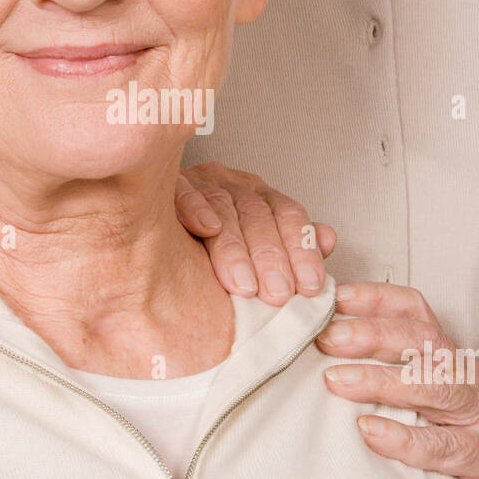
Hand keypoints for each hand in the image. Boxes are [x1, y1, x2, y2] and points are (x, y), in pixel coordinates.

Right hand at [175, 162, 335, 303]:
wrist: (150, 223)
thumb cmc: (209, 246)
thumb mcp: (254, 248)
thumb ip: (290, 245)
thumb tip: (329, 239)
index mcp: (259, 197)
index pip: (289, 217)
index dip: (302, 252)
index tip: (310, 287)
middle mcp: (233, 185)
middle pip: (258, 216)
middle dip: (270, 258)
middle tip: (277, 295)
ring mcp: (200, 182)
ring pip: (224, 209)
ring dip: (235, 249)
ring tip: (244, 286)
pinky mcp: (167, 185)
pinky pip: (182, 192)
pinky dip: (195, 208)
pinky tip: (205, 229)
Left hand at [317, 282, 478, 478]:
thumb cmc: (448, 442)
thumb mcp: (415, 400)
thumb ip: (378, 374)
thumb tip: (314, 351)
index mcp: (446, 355)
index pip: (414, 311)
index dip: (376, 299)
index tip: (335, 298)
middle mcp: (466, 376)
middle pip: (422, 341)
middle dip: (372, 334)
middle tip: (328, 338)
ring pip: (434, 385)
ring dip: (381, 380)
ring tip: (336, 381)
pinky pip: (441, 445)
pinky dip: (403, 438)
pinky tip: (369, 432)